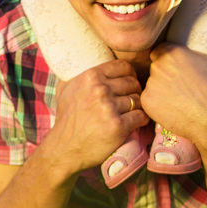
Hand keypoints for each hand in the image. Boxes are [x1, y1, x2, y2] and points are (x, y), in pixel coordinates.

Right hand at [44, 59, 146, 173]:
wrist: (64, 148)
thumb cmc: (65, 118)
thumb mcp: (64, 89)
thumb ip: (76, 74)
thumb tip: (82, 59)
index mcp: (90, 76)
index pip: (123, 66)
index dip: (129, 73)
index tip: (128, 81)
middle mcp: (100, 89)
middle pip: (133, 82)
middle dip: (135, 90)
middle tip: (132, 98)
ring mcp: (109, 108)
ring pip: (138, 99)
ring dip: (138, 106)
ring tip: (133, 111)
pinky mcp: (118, 126)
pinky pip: (140, 116)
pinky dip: (141, 119)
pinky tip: (136, 121)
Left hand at [144, 43, 206, 147]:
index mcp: (172, 53)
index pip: (159, 50)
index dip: (165, 57)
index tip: (173, 66)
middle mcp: (158, 66)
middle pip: (155, 67)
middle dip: (163, 74)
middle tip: (177, 84)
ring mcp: (151, 84)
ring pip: (152, 84)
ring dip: (160, 89)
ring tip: (177, 99)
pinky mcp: (147, 101)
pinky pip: (149, 99)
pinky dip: (157, 104)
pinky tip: (171, 108)